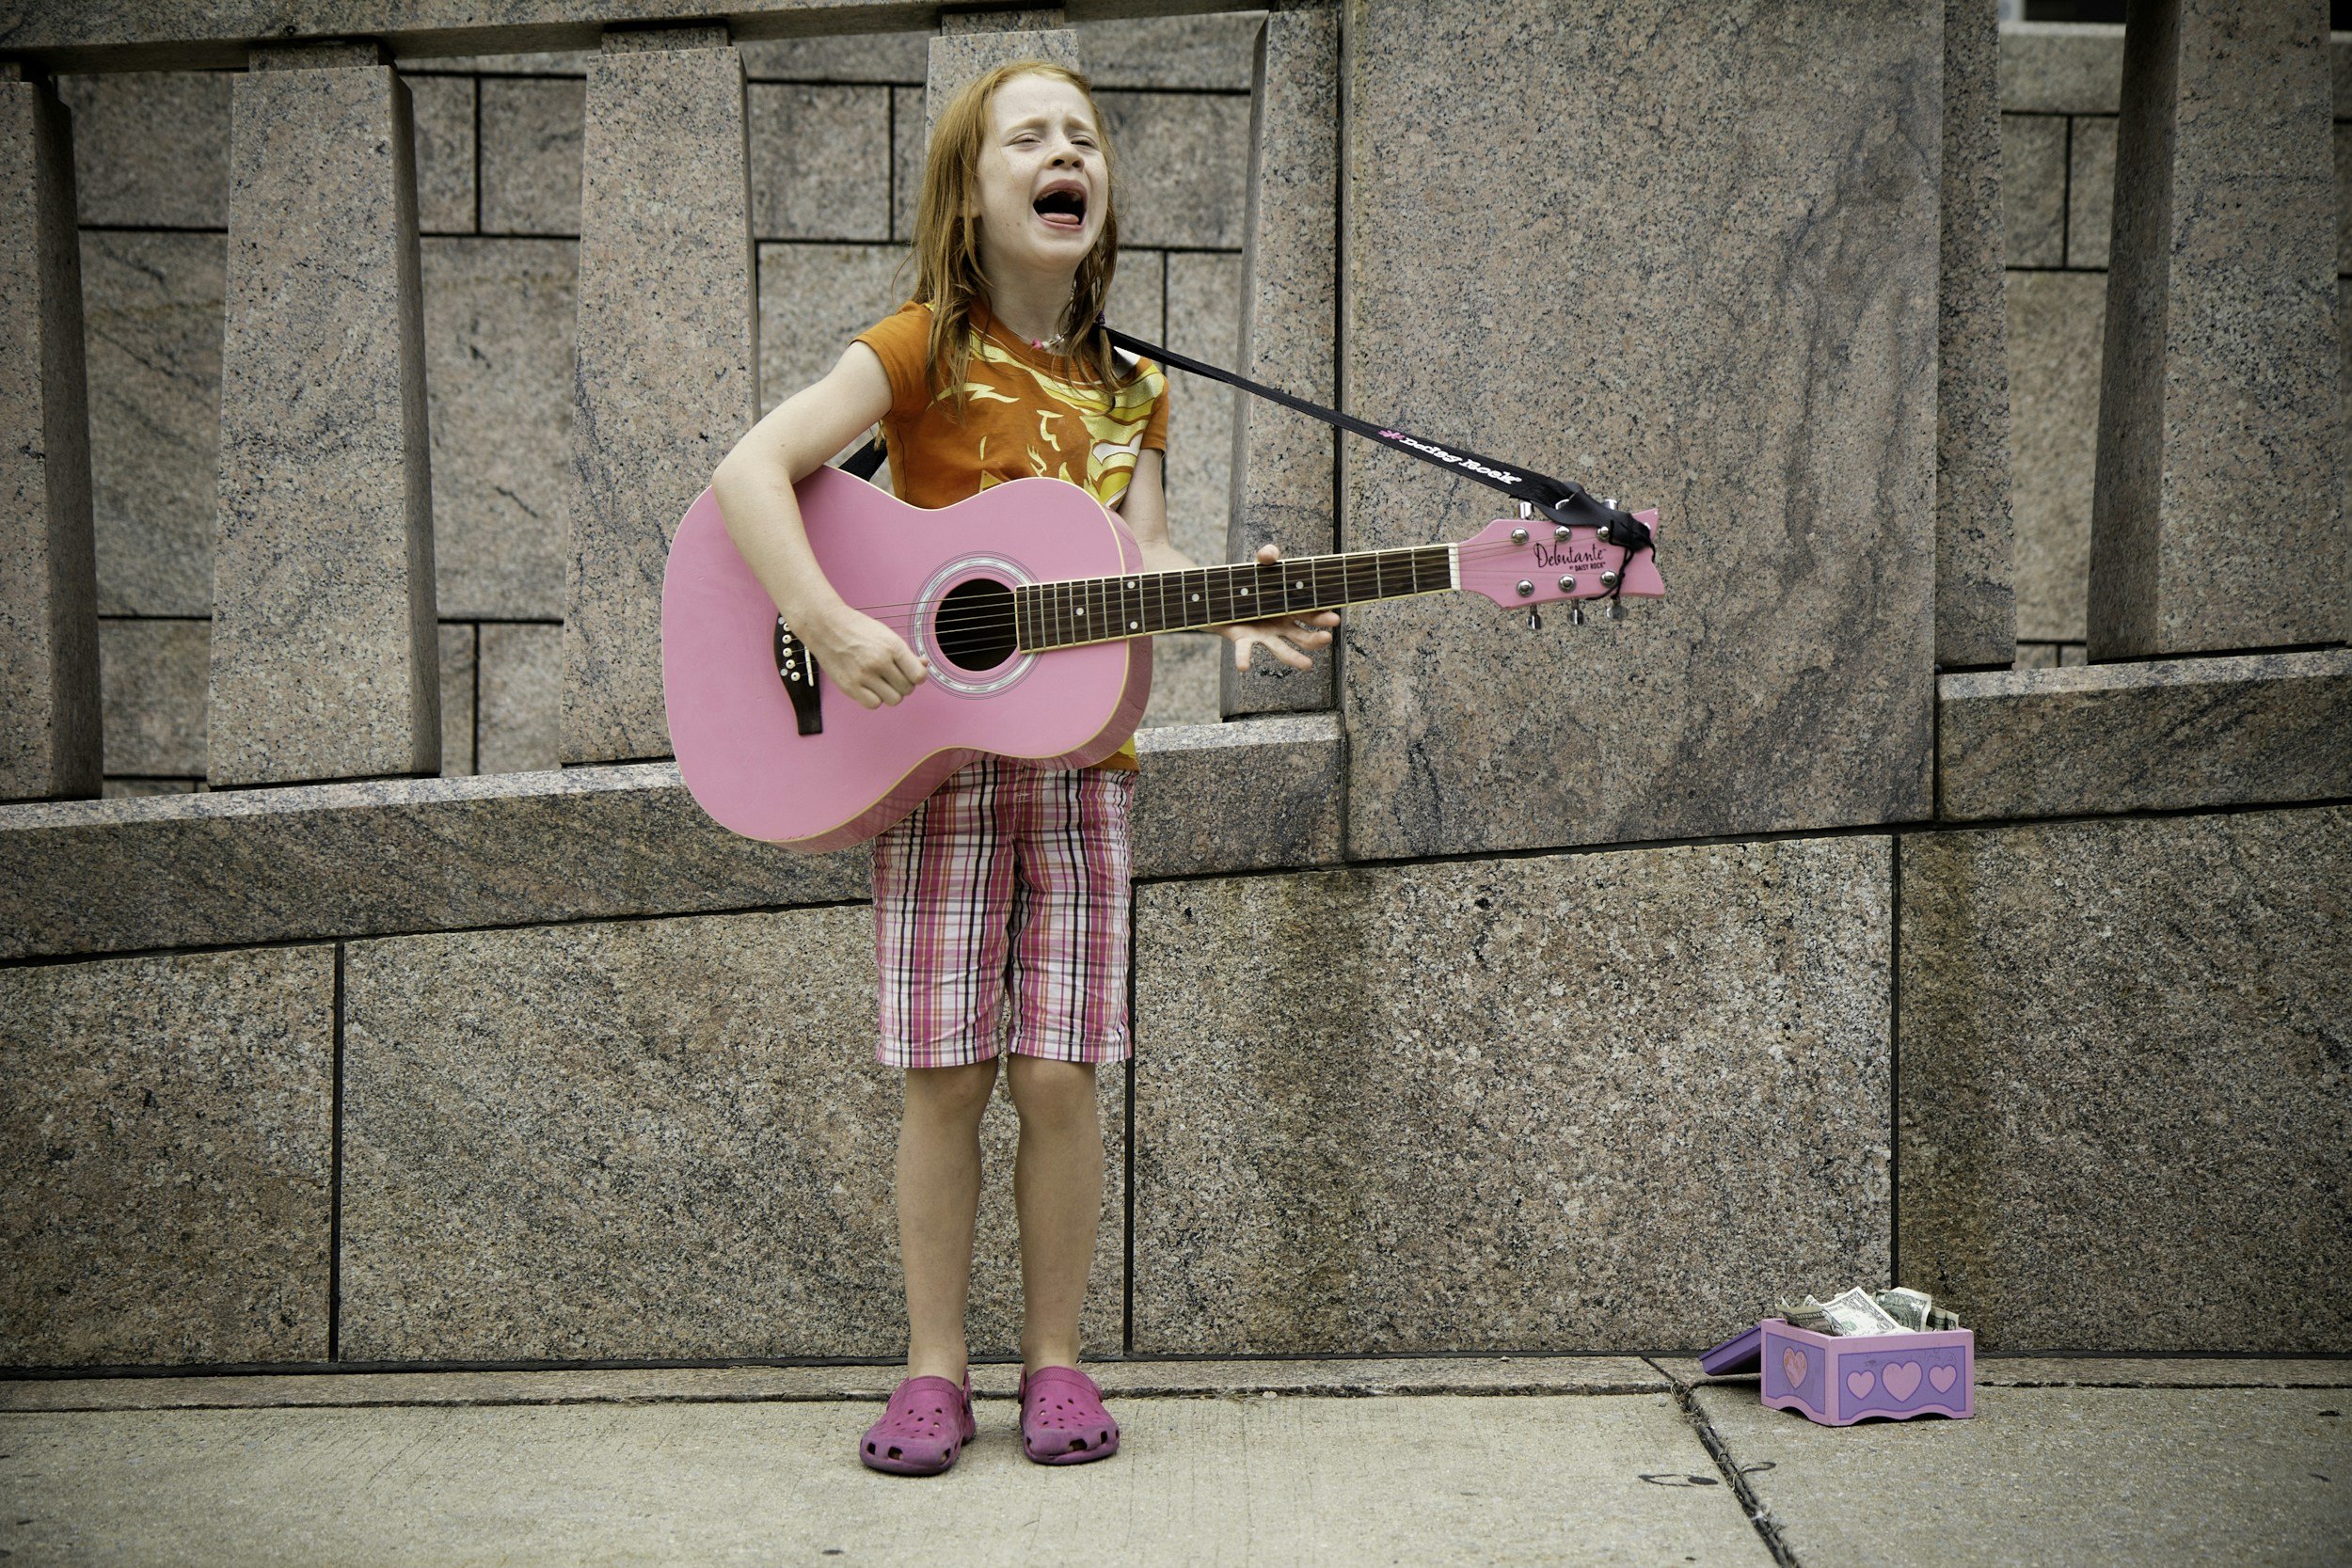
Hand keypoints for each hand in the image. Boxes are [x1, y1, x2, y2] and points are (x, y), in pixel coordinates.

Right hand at [801, 605, 928, 708]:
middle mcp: (880, 661)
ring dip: (890, 694)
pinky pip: (874, 704)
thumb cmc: (858, 629)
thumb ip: (906, 654)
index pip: (919, 676)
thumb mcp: (886, 635)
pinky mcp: (850, 686)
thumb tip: (924, 666)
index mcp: (892, 646)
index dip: (918, 677)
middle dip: (903, 685)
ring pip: (893, 700)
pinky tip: (869, 688)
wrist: (826, 626)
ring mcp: (864, 675)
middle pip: (907, 690)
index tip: (910, 674)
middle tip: (892, 676)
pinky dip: (874, 699)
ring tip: (881, 682)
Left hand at [1220, 543, 1339, 671]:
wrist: (1224, 597)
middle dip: (1317, 639)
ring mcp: (1264, 635)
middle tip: (1326, 637)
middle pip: (1304, 637)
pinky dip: (1242, 658)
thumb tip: (1269, 553)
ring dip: (1294, 659)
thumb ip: (1267, 556)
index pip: (1312, 615)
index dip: (1323, 618)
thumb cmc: (1251, 583)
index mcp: (1291, 610)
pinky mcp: (1243, 638)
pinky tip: (1243, 667)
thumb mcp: (1261, 568)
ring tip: (1307, 665)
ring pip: (1282, 651)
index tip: (1334, 618)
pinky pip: (1243, 650)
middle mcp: (1281, 627)